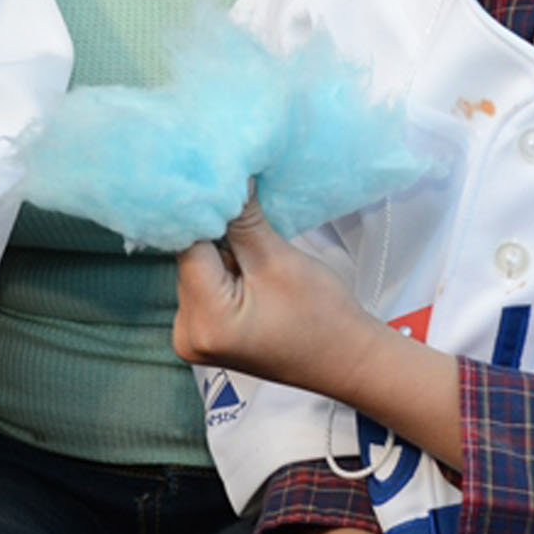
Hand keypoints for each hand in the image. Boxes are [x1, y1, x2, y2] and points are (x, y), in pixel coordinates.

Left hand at [172, 200, 381, 389]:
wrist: (345, 360)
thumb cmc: (322, 316)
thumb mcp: (278, 260)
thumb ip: (242, 217)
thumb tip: (222, 174)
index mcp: (205, 322)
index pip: (189, 247)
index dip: (209, 214)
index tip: (228, 187)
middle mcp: (188, 334)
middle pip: (190, 260)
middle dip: (218, 236)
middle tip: (251, 219)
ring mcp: (194, 337)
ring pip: (198, 270)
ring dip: (224, 253)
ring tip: (260, 250)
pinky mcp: (206, 334)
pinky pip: (206, 286)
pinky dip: (227, 271)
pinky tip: (254, 267)